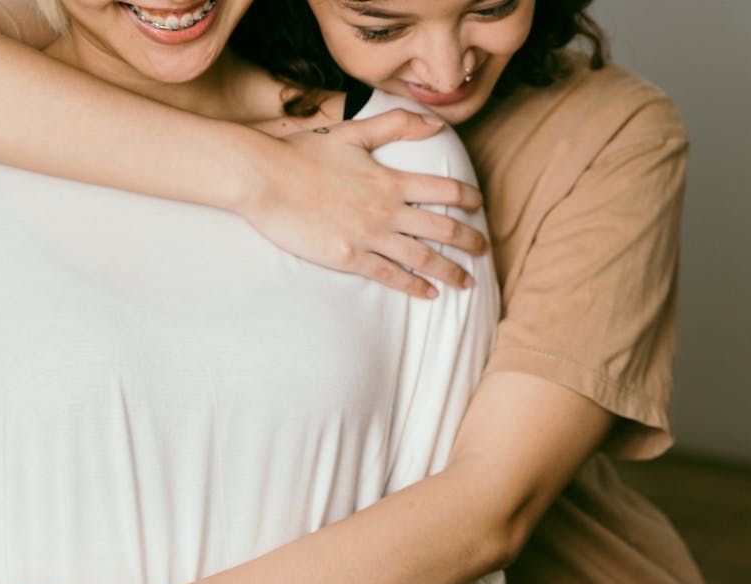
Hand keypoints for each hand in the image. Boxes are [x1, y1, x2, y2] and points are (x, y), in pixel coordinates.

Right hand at [247, 109, 486, 298]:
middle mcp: (387, 210)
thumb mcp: (352, 131)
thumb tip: (435, 122)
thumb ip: (396, 125)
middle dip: (470, 241)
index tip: (479, 206)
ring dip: (451, 271)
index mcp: (390, 179)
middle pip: (444, 228)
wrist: (265, 179)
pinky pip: (391, 276)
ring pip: (424, 258)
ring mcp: (369, 236)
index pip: (444, 189)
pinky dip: (414, 286)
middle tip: (485, 251)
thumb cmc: (303, 153)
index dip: (468, 198)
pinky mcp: (349, 257)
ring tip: (467, 282)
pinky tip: (429, 294)